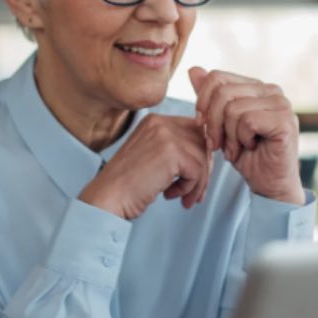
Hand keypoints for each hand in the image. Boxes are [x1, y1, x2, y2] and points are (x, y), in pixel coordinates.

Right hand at [78, 115, 212, 220]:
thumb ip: (175, 149)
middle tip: (194, 191)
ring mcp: (166, 135)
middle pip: (203, 142)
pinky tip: (172, 195)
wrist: (108, 197)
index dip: (199, 155)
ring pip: (203, 158)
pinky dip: (190, 188)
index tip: (193, 176)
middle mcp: (160, 122)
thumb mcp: (151, 157)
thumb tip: (208, 154)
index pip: (194, 130)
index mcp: (155, 120)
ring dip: (198, 183)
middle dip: (203, 170)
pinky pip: (198, 170)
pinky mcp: (172, 152)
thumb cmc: (128, 185)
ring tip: (183, 197)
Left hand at [189, 67, 303, 205]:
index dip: (202, 102)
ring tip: (235, 149)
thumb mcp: (220, 125)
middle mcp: (271, 90)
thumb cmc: (246, 155)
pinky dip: (241, 139)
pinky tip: (250, 148)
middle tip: (217, 144)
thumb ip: (210, 98)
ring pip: (233, 108)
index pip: (217, 77)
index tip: (202, 126)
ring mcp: (281, 103)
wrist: (269, 184)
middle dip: (213, 123)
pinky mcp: (285, 120)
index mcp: (255, 87)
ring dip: (228, 136)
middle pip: (222, 92)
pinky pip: (247, 121)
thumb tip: (193, 69)